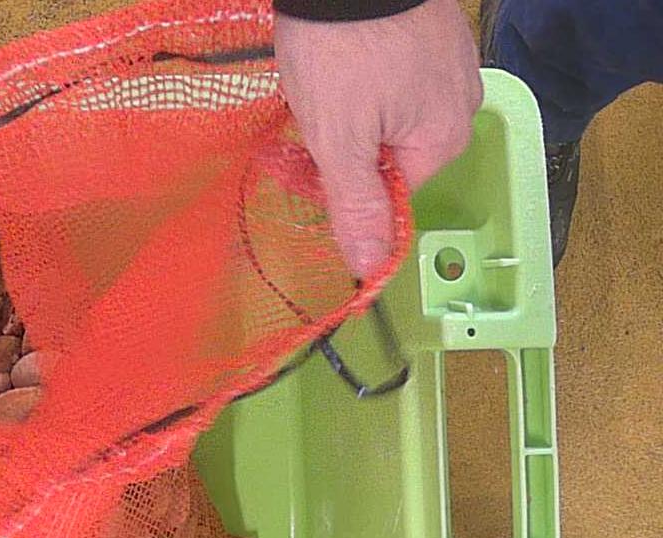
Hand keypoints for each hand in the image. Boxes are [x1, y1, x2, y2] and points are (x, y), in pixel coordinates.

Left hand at [275, 0, 481, 276]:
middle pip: (392, 152)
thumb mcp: (339, 139)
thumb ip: (357, 204)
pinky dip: (363, 72)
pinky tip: (340, 55)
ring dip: (351, 106)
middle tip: (314, 109)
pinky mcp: (432, 32)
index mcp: (444, 139)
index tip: (312, 159)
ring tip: (324, 76)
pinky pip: (395, 74)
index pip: (393, 192)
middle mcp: (462, 103)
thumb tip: (372, 268)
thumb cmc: (342, 50)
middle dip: (346, 142)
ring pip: (391, 112)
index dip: (346, 182)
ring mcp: (450, 63)